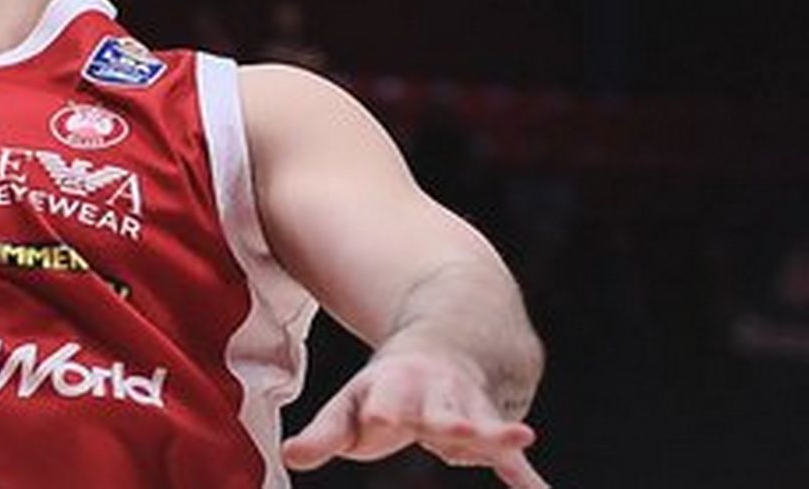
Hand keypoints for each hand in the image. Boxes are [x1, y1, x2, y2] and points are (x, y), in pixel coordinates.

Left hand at [281, 346, 546, 487]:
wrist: (451, 341)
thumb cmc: (386, 391)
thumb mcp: (350, 406)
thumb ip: (323, 436)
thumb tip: (291, 456)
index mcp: (392, 388)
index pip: (383, 403)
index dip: (380, 412)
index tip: (380, 417)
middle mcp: (433, 397)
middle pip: (438, 410)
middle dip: (442, 419)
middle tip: (444, 428)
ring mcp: (468, 410)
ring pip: (482, 423)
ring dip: (494, 432)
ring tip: (517, 436)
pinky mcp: (494, 426)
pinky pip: (512, 456)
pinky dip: (525, 476)